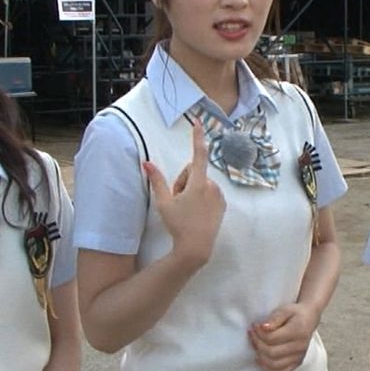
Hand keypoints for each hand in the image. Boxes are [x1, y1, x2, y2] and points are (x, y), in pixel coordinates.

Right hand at [143, 123, 225, 267]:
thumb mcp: (163, 203)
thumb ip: (157, 180)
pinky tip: (196, 213)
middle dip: (184, 181)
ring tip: (186, 209)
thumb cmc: (178, 225)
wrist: (196, 247)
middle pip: (194, 172)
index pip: (198, 154)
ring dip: (192, 190)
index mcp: (198, 184)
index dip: (197, 137)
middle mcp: (212, 186)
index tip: (199, 123)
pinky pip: (209, 192)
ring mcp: (219, 196)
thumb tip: (146, 162)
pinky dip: (201, 198)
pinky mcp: (222, 204)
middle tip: (177, 200)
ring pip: (201, 183)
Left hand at [248, 302, 318, 370]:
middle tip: (252, 334)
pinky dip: (268, 368)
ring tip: (256, 345)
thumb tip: (263, 327)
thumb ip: (274, 318)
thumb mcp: (285, 309)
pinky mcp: (297, 363)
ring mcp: (299, 357)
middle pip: (271, 353)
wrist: (309, 318)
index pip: (272, 338)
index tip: (254, 326)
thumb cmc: (295, 313)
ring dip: (260, 356)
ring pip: (274, 365)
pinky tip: (261, 359)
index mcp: (297, 331)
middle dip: (257, 343)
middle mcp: (299, 347)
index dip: (258, 333)